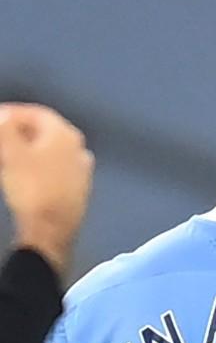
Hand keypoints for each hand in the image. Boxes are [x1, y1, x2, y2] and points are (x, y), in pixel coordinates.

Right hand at [0, 104, 94, 275]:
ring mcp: (81, 169)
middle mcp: (78, 148)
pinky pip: (54, 168)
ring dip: (27, 148)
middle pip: (45, 131)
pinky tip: (23, 173)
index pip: (37, 113)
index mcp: (65, 135)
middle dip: (19, 130)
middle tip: (0, 135)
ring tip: (6, 153)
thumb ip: (6, 130)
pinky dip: (37, 164)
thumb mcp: (12, 154)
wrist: (52, 229)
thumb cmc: (32, 188)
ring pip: (50, 150)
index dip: (13, 113)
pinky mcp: (78, 188)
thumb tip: (4, 116)